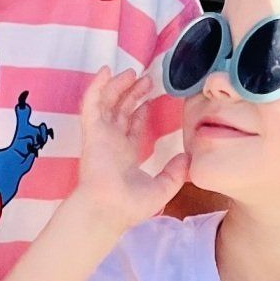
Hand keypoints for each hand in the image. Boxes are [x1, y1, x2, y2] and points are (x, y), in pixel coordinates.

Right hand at [70, 70, 187, 239]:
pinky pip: (92, 103)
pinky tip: (106, 71)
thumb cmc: (130, 205)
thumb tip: (187, 158)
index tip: (149, 97)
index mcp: (125, 155)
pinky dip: (97, 86)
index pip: (131, 127)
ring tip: (131, 72)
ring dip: (118, 86)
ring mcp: (101, 135)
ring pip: (107, 103)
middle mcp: (112, 143)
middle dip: (132, 94)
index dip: (139, 111)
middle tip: (146, 79)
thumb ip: (175, 172)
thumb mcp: (162, 188)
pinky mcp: (92, 131)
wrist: (109, 209)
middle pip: (121, 111)